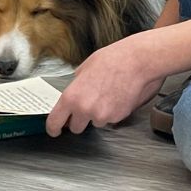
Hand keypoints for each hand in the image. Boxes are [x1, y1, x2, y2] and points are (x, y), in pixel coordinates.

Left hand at [45, 34, 163, 135]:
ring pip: (95, 122)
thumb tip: (73, 94)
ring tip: (106, 94)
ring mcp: (102, 116)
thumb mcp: (83, 69)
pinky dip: (112, 112)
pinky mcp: (117, 118)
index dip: (54, 128)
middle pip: (76, 127)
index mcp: (71, 97)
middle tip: (86, 106)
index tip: (55, 130)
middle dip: (79, 120)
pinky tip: (115, 96)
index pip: (55, 121)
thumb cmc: (111, 61)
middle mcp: (85, 109)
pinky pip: (110, 119)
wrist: (136, 62)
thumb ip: (75, 87)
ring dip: (98, 114)